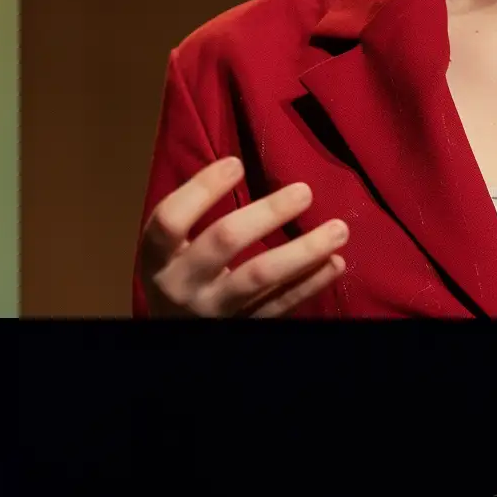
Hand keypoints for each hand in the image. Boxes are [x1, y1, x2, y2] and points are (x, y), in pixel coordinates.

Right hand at [139, 157, 348, 317]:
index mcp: (158, 259)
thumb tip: (239, 165)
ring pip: (260, 277)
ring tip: (339, 229)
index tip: (237, 163)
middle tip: (305, 192)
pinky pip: (281, 305)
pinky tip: (335, 263)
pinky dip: (311, 284)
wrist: (175, 334)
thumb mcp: (167, 252)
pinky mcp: (242, 329)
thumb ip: (192, 219)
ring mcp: (215, 311)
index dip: (202, 189)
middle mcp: (181, 286)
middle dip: (267, 213)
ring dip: (303, 251)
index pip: (171, 219)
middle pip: (224, 241)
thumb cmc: (177, 278)